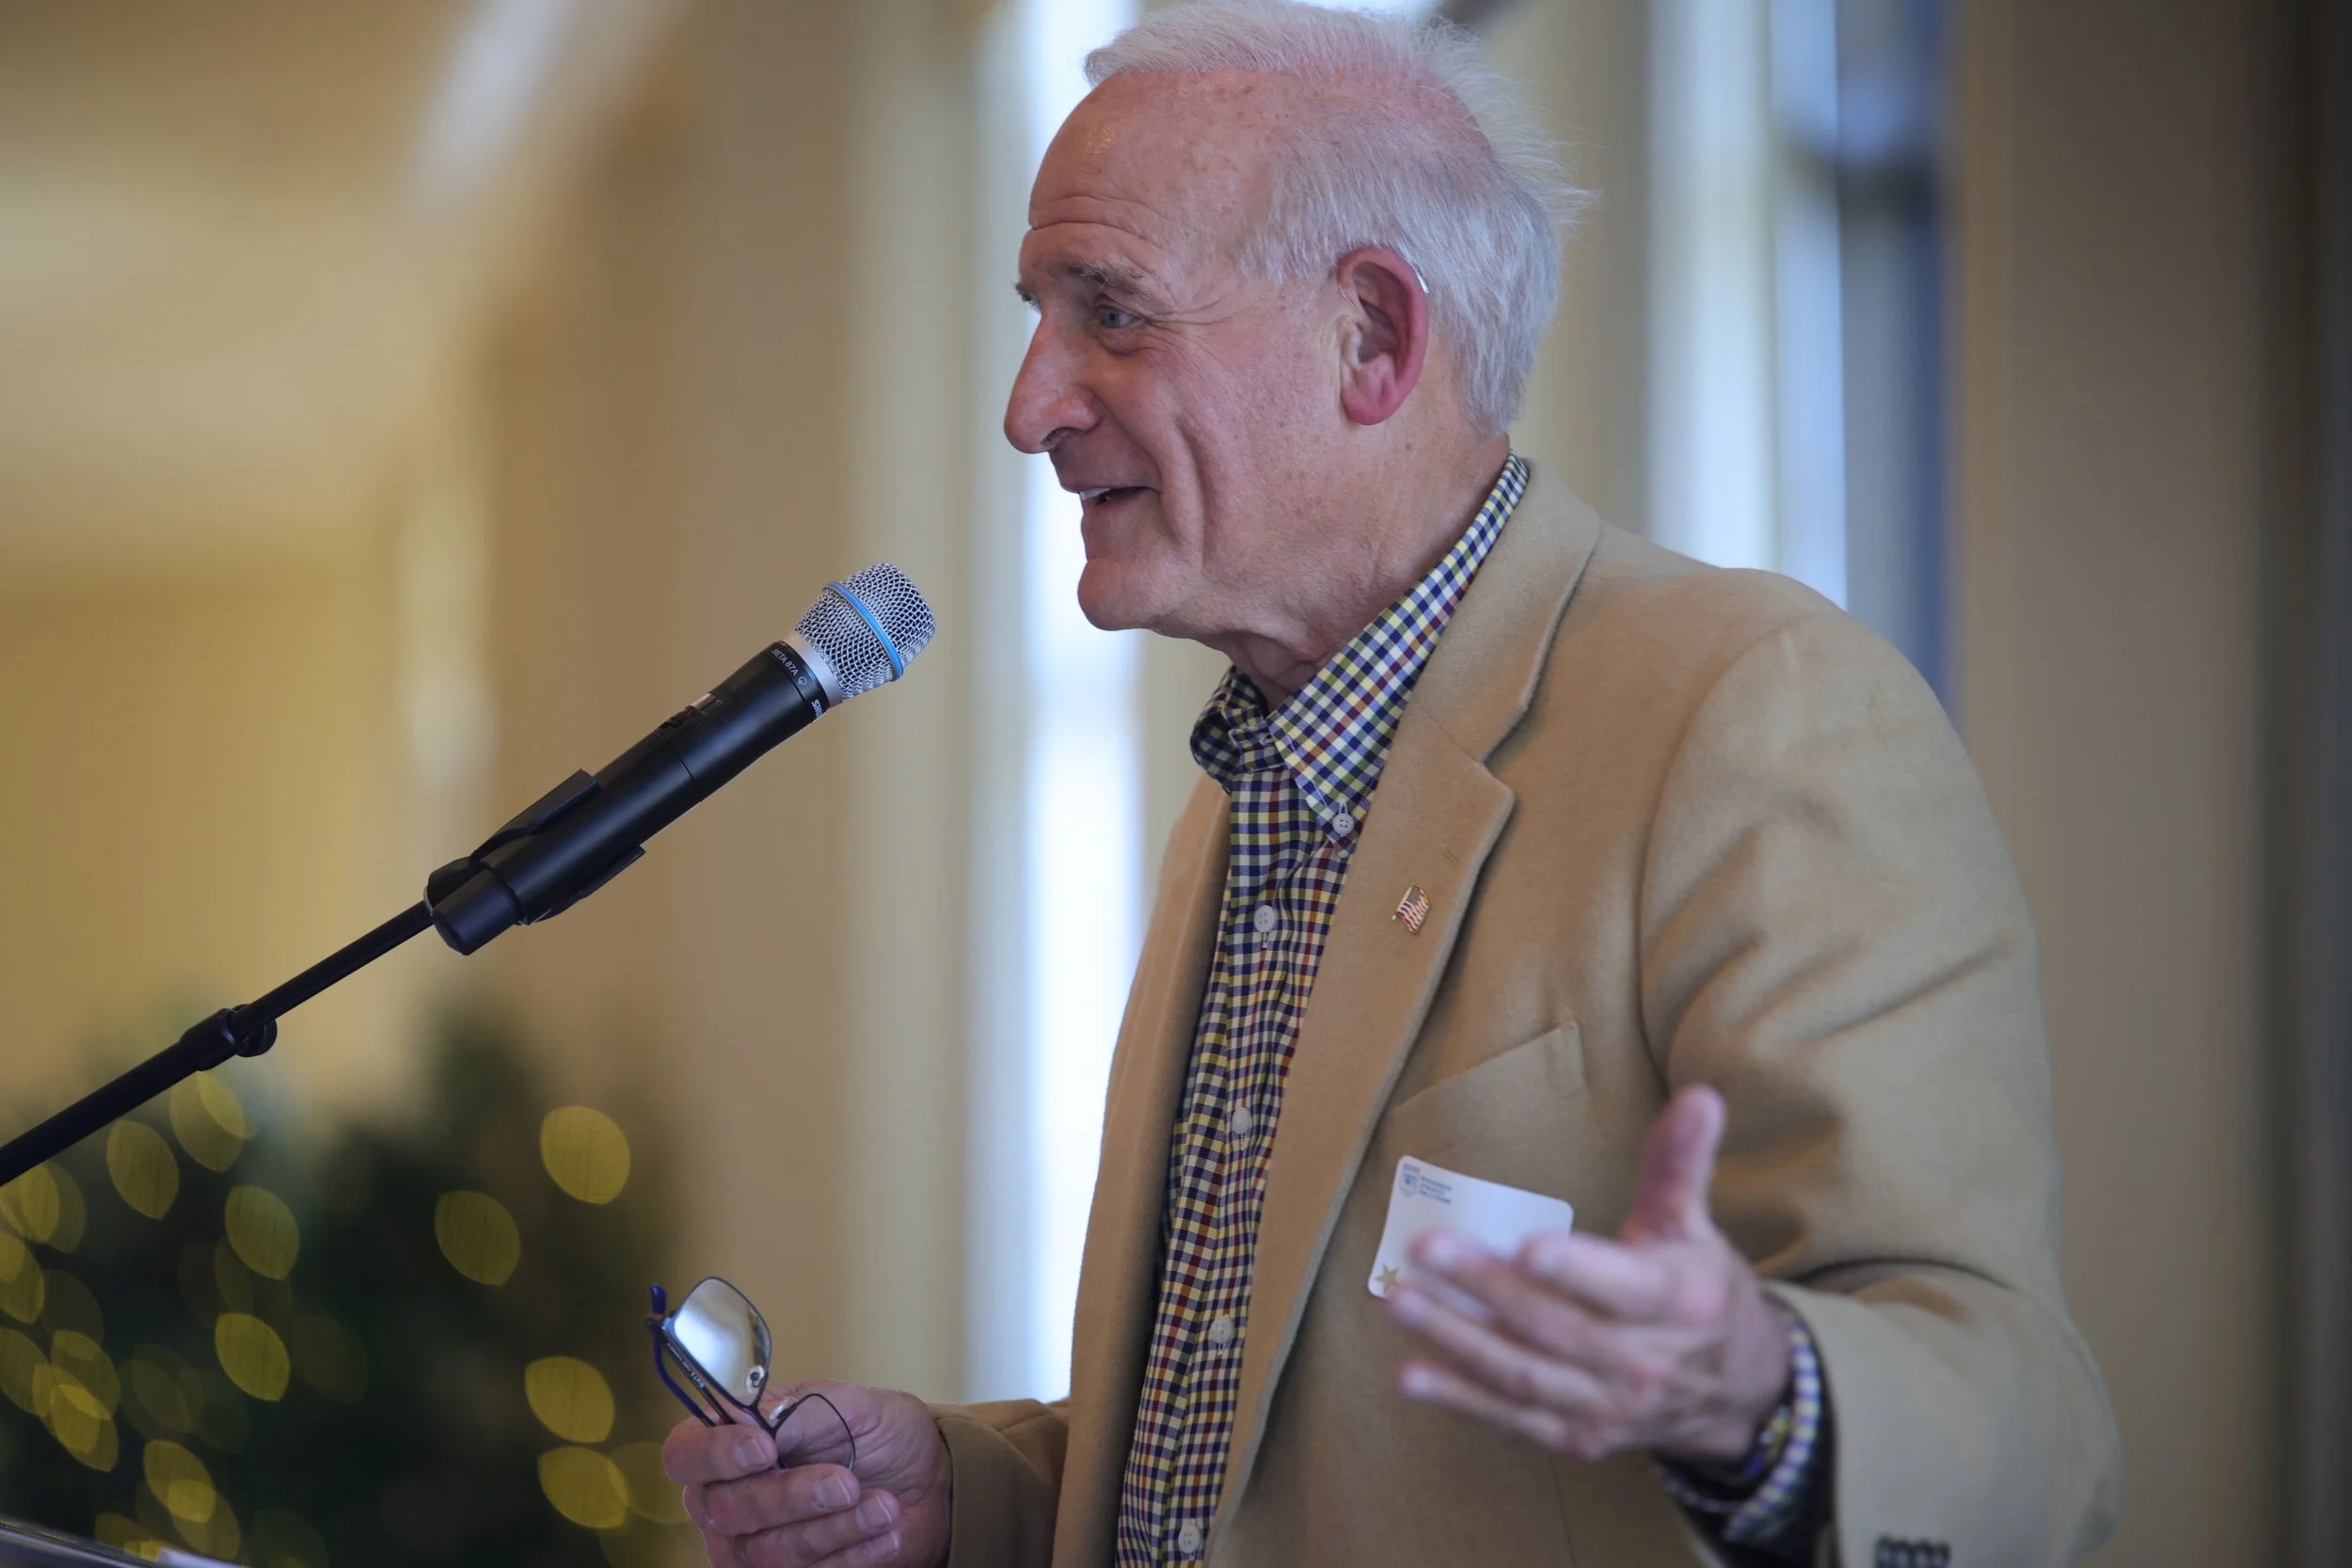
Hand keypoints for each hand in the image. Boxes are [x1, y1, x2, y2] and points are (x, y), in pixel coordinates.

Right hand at [663, 1380, 951, 1567]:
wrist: (920, 1476)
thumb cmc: (874, 1432)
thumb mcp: (848, 1404)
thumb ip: (797, 1413)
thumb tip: (748, 1421)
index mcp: (727, 1442)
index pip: (686, 1453)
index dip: (717, 1454)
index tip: (766, 1448)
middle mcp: (723, 1499)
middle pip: (726, 1510)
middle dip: (791, 1496)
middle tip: (847, 1483)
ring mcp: (748, 1548)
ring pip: (768, 1552)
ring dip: (833, 1529)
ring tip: (883, 1506)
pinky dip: (852, 1555)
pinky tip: (885, 1532)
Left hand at [1385, 1084, 1791, 1467]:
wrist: (1735, 1390)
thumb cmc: (1701, 1290)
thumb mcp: (1694, 1225)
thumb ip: (1679, 1164)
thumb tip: (1698, 1096)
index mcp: (1677, 1302)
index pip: (1624, 1288)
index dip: (1577, 1270)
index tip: (1527, 1247)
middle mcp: (1644, 1364)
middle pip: (1555, 1326)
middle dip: (1486, 1288)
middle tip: (1426, 1250)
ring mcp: (1608, 1407)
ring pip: (1524, 1375)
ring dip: (1457, 1341)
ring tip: (1400, 1303)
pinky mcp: (1578, 1438)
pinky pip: (1513, 1421)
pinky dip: (1461, 1400)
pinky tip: (1412, 1375)